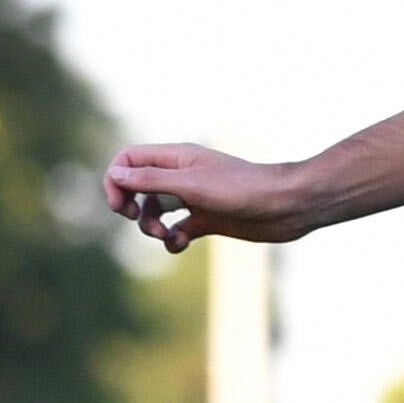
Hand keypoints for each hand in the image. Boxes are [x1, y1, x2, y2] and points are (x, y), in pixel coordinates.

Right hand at [105, 142, 312, 253]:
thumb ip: (152, 180)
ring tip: (166, 235)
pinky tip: (180, 244)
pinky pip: (177, 231)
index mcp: (177, 158)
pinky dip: (173, 240)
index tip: (120, 205)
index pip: (129, 160)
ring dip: (150, 227)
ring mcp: (195, 198)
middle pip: (137, 187)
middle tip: (135, 218)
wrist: (287, 207)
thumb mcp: (192, 184)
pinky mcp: (208, 220)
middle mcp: (183, 176)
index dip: (116, 180)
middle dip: (130, 206)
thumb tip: (116, 174)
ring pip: (155, 212)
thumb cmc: (243, 189)